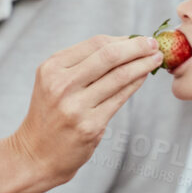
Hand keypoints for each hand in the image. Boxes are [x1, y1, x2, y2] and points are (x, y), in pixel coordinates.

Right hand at [8, 35, 161, 184]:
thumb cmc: (51, 114)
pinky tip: (143, 78)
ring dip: (142, 65)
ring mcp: (76, 107)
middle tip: (154, 44)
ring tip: (155, 59)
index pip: (95, 44)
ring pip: (119, 77)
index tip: (139, 38)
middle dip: (137, 48)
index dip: (122, 39)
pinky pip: (120, 99)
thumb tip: (124, 44)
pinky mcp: (90, 126)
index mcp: (52, 68)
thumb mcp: (54, 82)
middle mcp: (61, 85)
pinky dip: (135, 84)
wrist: (36, 154)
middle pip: (108, 56)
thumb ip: (82, 63)